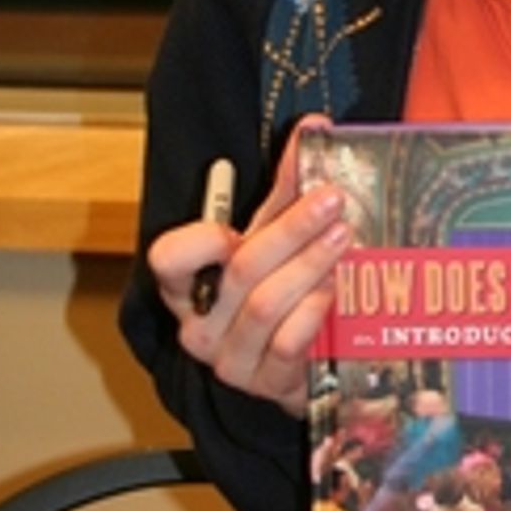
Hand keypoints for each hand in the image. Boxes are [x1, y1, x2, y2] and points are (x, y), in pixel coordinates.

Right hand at [147, 116, 353, 417]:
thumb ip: (286, 187)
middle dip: (290, 231)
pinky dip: (313, 314)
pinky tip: (334, 292)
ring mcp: (231, 359)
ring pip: (266, 306)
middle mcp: (200, 323)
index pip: (167, 260)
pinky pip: (288, 345)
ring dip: (310, 267)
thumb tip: (315, 126)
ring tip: (343, 239)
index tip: (234, 225)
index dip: (198, 242)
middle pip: (239, 271)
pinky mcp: (266, 384)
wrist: (292, 366)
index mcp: (187, 283)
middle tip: (332, 201)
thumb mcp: (273, 236)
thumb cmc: (273, 290)